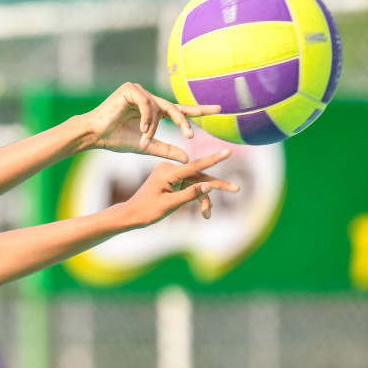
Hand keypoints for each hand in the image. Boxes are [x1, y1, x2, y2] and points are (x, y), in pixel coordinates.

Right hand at [81, 82, 220, 162]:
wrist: (94, 135)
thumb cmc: (115, 140)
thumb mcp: (146, 146)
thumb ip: (166, 149)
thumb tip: (188, 158)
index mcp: (153, 110)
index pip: (180, 109)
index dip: (199, 110)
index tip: (220, 110)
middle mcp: (149, 98)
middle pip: (174, 108)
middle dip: (183, 122)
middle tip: (191, 135)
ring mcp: (139, 91)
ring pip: (159, 108)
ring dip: (154, 126)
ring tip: (144, 138)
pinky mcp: (130, 88)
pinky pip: (147, 103)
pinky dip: (146, 118)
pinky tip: (140, 129)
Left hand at [118, 151, 241, 227]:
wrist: (131, 215)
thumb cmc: (147, 211)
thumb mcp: (169, 205)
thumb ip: (190, 194)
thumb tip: (209, 185)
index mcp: (167, 172)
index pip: (195, 165)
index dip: (214, 160)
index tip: (228, 152)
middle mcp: (170, 169)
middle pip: (199, 176)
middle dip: (215, 187)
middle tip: (236, 189)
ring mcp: (171, 174)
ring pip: (196, 183)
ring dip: (203, 198)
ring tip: (208, 215)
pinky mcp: (172, 180)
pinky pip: (189, 186)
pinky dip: (196, 197)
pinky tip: (204, 211)